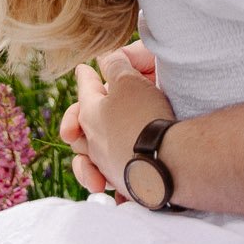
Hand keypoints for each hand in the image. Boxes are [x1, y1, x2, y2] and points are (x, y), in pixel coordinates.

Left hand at [60, 42, 173, 195]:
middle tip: (77, 118)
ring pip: (89, 158)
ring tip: (89, 153)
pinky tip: (113, 185)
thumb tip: (106, 58)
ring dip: (87, 156)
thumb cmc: (144, 116)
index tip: (82, 69)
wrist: (166, 159)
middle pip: (81, 127)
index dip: (85, 76)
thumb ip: (115, 65)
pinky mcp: (123, 182)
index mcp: (90, 113)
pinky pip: (110, 179)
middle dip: (77, 120)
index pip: (85, 88)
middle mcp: (93, 141)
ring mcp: (107, 164)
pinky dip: (108, 178)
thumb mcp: (129, 80)